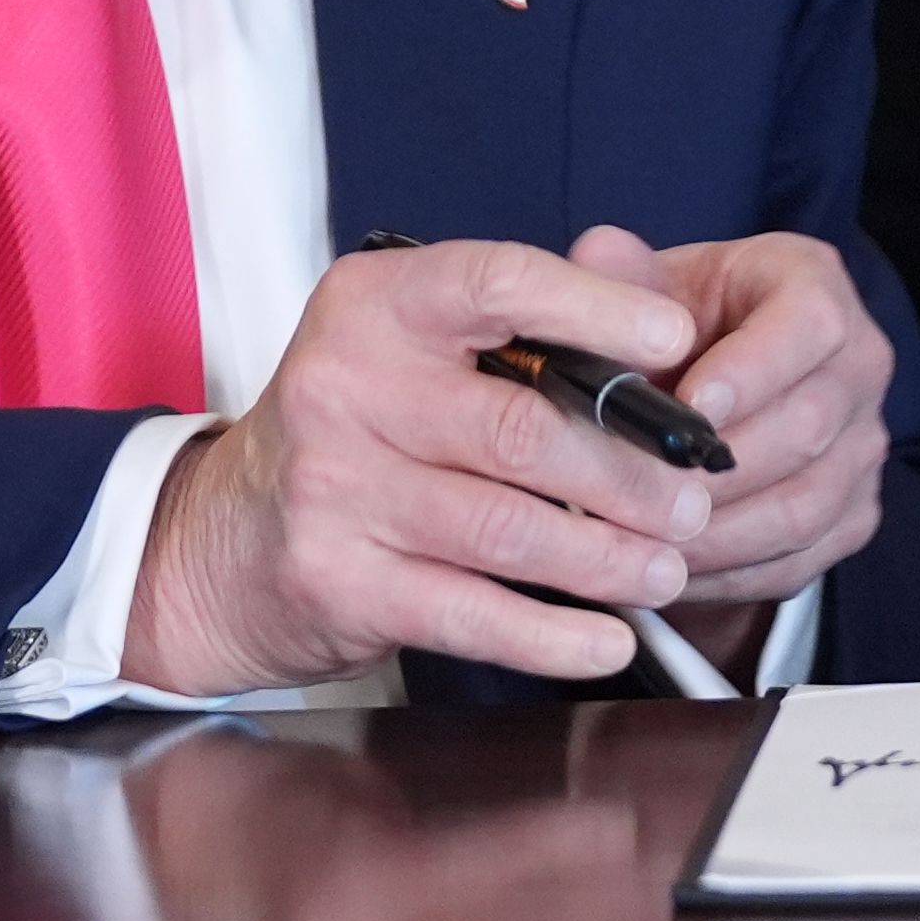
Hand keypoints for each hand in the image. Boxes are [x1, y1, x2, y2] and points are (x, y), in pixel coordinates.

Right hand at [123, 237, 723, 695]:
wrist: (225, 543)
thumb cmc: (358, 437)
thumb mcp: (417, 353)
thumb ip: (528, 328)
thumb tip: (663, 326)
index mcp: (373, 305)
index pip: (498, 281)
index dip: (598, 309)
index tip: (676, 338)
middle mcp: (343, 385)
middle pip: (523, 428)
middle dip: (631, 473)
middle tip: (694, 501)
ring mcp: (334, 488)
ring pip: (509, 527)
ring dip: (608, 557)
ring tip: (667, 567)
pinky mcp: (337, 580)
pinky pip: (472, 611)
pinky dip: (554, 634)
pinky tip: (607, 639)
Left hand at [561, 221, 890, 606]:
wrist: (714, 383)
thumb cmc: (677, 328)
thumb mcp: (648, 285)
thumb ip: (623, 274)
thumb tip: (599, 254)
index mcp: (813, 286)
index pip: (809, 325)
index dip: (754, 370)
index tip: (690, 407)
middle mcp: (859, 362)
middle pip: (807, 426)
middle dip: (718, 470)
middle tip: (640, 494)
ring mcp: (864, 444)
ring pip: (803, 504)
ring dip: (718, 533)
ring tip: (641, 543)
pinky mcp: (854, 513)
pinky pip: (799, 557)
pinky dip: (730, 574)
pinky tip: (669, 572)